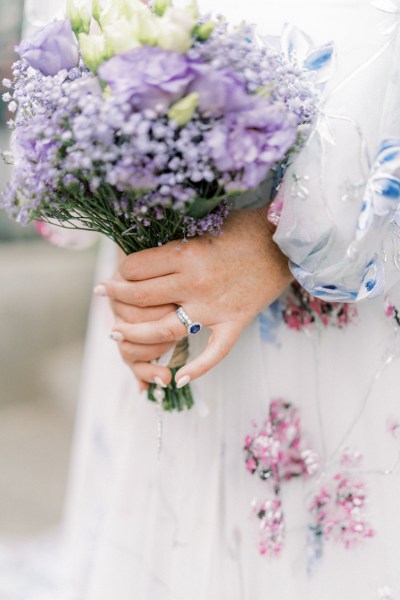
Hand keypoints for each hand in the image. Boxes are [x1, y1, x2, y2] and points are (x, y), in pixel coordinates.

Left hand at [101, 208, 292, 387]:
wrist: (288, 242)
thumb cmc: (246, 227)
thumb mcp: (206, 225)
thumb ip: (177, 241)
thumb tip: (144, 249)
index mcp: (186, 254)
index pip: (136, 268)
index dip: (121, 270)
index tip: (118, 270)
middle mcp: (195, 283)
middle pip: (141, 298)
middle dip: (116, 297)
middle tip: (103, 295)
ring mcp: (215, 307)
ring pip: (164, 331)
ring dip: (135, 334)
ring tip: (116, 333)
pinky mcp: (235, 322)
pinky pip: (214, 353)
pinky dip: (197, 369)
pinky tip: (179, 379)